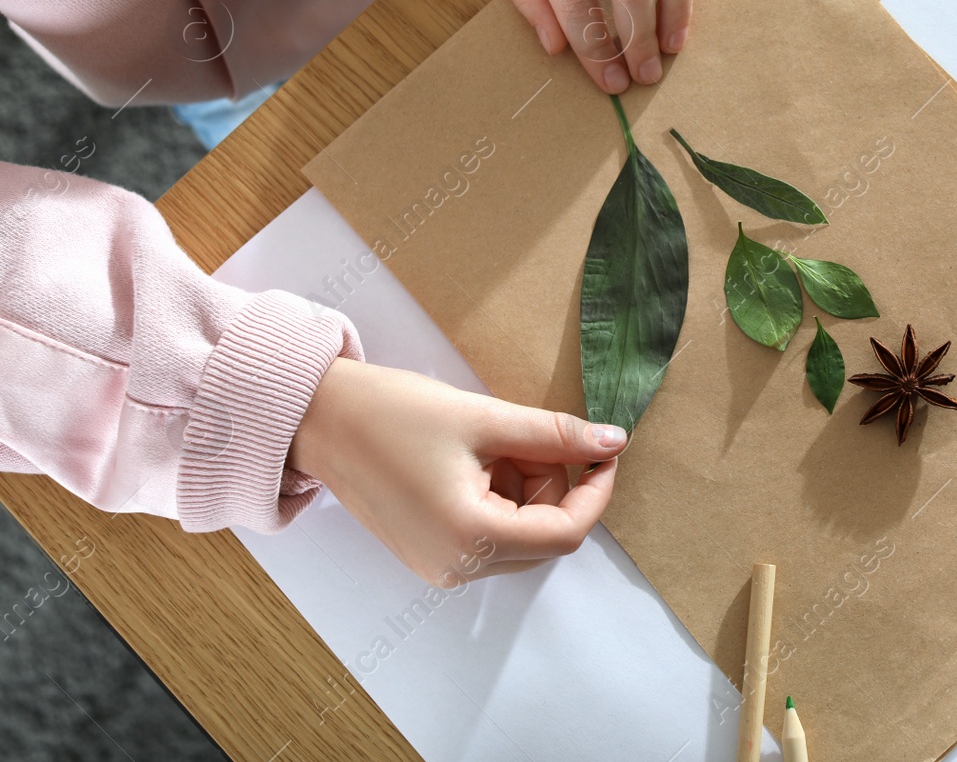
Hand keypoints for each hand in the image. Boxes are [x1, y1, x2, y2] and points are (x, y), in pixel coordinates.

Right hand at [288, 358, 626, 584]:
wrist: (319, 420)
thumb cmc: (393, 414)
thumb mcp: (485, 418)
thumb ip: (554, 434)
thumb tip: (612, 441)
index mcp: (470, 537)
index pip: (566, 532)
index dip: (595, 490)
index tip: (604, 449)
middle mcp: (456, 567)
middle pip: (545, 535)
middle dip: (551, 483)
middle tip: (525, 434)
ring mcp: (440, 568)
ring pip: (520, 536)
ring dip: (524, 489)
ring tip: (487, 444)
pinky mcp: (429, 557)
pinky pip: (489, 537)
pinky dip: (499, 500)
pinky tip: (471, 462)